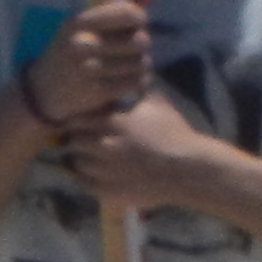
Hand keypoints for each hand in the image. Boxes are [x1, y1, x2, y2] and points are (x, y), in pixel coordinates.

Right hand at [23, 0, 148, 130]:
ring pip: (141, 62)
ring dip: (140, 65)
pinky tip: (128, 81)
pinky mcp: (97, 91)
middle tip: (131, 50)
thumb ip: (115, 8)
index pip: (128, 13)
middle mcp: (82, 44)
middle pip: (140, 40)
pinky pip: (136, 82)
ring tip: (129, 66)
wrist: (42, 91)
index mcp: (78, 22)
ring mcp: (89, 69)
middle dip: (140, 45)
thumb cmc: (68, 52)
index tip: (135, 25)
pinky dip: (138, 82)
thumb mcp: (82, 26)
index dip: (139, 19)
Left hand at [57, 73, 216, 206]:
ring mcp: (102, 171)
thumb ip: (140, 87)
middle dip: (78, 137)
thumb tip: (134, 70)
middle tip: (84, 137)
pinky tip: (87, 171)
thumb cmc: (174, 134)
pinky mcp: (106, 191)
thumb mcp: (159, 104)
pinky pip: (82, 183)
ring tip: (86, 155)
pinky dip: (81, 176)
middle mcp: (101, 146)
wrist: (188, 170)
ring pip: (74, 161)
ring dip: (78, 156)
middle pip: (73, 139)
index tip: (84, 120)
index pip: (77, 118)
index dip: (79, 119)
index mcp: (112, 122)